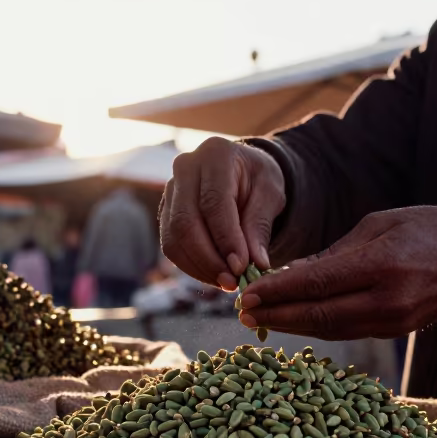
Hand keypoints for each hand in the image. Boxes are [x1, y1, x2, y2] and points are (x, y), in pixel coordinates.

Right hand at [160, 138, 285, 289]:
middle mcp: (185, 167)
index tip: (241, 267)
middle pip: (186, 222)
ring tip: (227, 282)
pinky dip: (192, 266)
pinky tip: (214, 275)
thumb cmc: (258, 180)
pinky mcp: (165, 211)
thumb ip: (260, 227)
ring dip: (199, 267)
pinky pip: (171, 245)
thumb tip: (256, 264)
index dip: (226, 239)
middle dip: (209, 258)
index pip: (213, 203)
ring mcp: (170, 189)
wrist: (243, 172)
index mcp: (215, 154)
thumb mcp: (270, 195)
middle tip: (233, 282)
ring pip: (174, 237)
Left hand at [237, 206, 436, 339]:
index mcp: (383, 264)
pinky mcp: (394, 332)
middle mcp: (388, 299)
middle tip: (242, 314)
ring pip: (330, 329)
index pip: (318, 283)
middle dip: (277, 316)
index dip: (279, 292)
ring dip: (292, 326)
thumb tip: (292, 273)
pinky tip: (293, 321)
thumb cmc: (429, 230)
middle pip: (319, 315)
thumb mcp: (380, 223)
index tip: (247, 295)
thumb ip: (336, 251)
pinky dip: (316, 326)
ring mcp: (393, 321)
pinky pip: (346, 331)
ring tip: (259, 320)